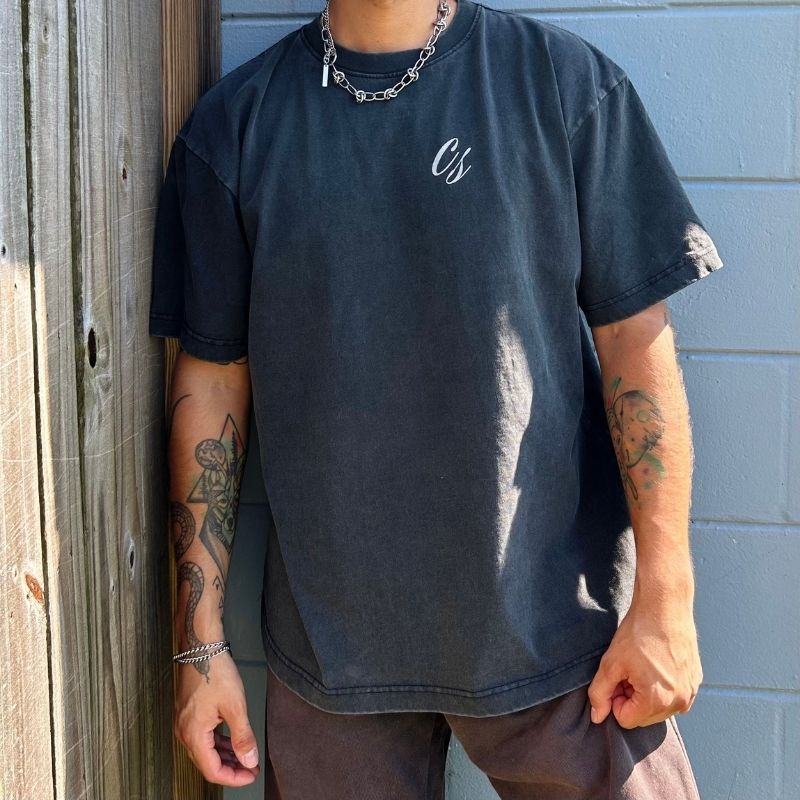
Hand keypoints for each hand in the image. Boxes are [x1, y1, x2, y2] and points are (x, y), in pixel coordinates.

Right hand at [173, 651, 260, 786]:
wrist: (201, 646)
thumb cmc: (215, 671)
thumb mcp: (235, 706)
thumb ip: (243, 737)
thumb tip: (249, 760)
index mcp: (193, 734)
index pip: (212, 770)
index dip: (233, 778)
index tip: (250, 775)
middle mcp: (184, 732)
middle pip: (207, 762)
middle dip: (230, 768)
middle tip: (251, 769)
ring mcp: (184, 722)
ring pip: (205, 749)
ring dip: (225, 756)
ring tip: (245, 757)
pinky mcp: (188, 713)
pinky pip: (203, 736)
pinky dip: (218, 742)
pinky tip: (232, 741)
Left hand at [587, 584, 702, 728]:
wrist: (664, 607)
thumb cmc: (638, 633)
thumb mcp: (610, 663)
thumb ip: (600, 693)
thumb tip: (597, 717)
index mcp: (657, 701)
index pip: (626, 719)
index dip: (616, 698)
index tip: (618, 676)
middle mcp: (679, 703)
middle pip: (644, 716)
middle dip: (632, 698)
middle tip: (629, 670)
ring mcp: (690, 692)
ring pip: (659, 708)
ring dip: (647, 693)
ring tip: (643, 666)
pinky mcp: (696, 681)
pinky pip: (675, 697)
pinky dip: (663, 687)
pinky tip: (657, 663)